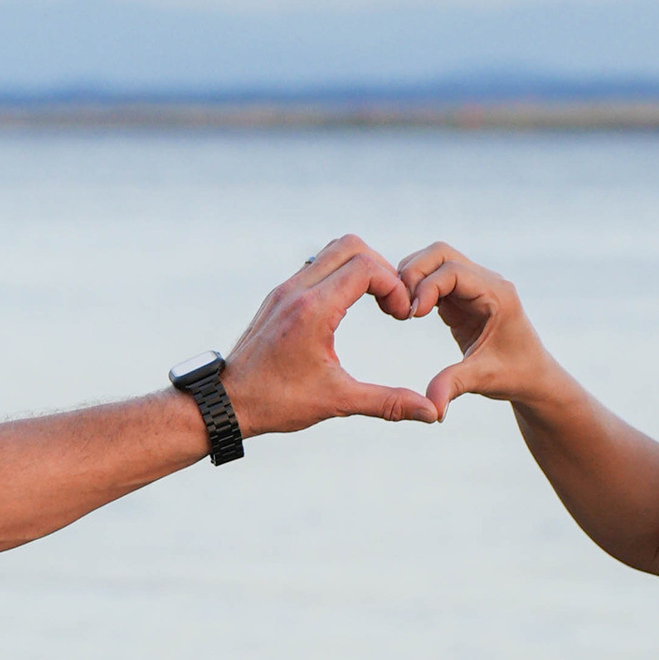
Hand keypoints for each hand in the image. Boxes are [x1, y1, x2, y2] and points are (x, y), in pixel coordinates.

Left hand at [222, 234, 437, 436]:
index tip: (400, 316)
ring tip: (374, 303)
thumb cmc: (277, 402)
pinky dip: (341, 275)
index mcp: (313, 310)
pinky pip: (317, 266)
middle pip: (352, 246)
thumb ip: (387, 402)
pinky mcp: (279, 295)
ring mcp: (285, 289)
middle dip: (382, 269)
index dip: (394, 286)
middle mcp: (297, 290)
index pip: (366, 267)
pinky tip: (349, 308)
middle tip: (390, 305)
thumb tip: (431, 413)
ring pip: (332, 251)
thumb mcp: (337, 402)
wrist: (227, 401)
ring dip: (361, 268)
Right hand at [397, 242, 551, 418]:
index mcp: (497, 294)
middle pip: (440, 253)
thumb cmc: (514, 375)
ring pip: (433, 262)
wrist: (532, 376)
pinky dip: (415, 289)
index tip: (411, 316)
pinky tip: (406, 313)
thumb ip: (453, 385)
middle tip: (398, 307)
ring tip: (399, 311)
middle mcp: (486, 282)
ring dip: (411, 279)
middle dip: (413, 273)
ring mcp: (473, 286)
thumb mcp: (483, 379)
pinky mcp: (461, 296)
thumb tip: (431, 408)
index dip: (426, 286)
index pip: (453, 271)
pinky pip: (432, 279)